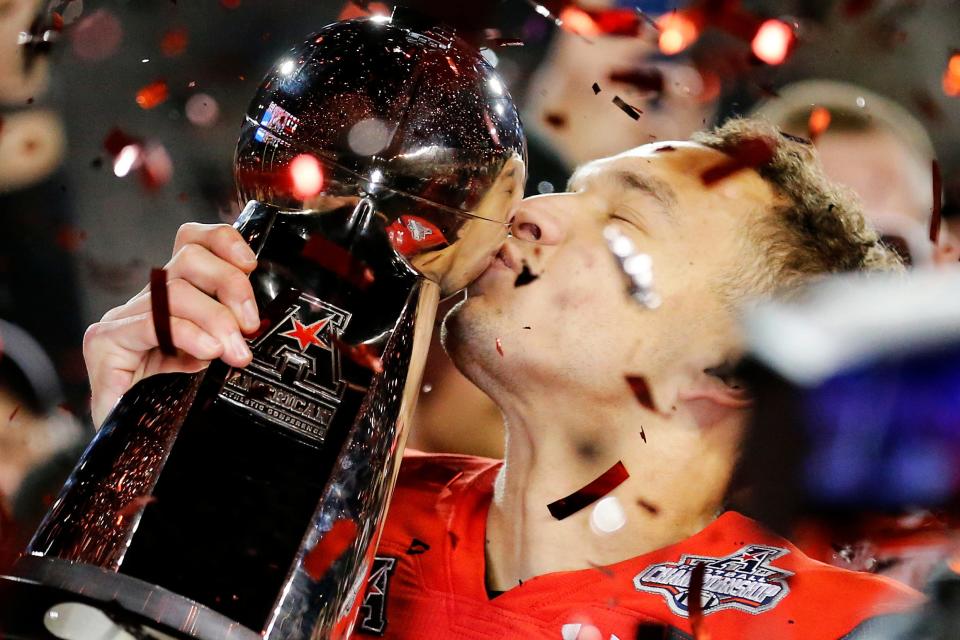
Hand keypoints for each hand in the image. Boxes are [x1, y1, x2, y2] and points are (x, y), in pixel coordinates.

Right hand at [84, 223, 260, 426]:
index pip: (194, 243)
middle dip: (231, 286)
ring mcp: (123, 320)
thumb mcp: (218, 362)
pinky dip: (186, 333)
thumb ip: (232, 335)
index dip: (224, 242)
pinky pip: (151, 323)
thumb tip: (256, 322)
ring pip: (174, 290)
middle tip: (250, 326)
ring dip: (215, 318)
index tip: (251, 265)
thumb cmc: (179, 405)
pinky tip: (205, 352)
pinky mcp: (105, 343)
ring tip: (233, 352)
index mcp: (177, 299)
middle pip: (190, 258)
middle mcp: (148, 302)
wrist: (136, 449)